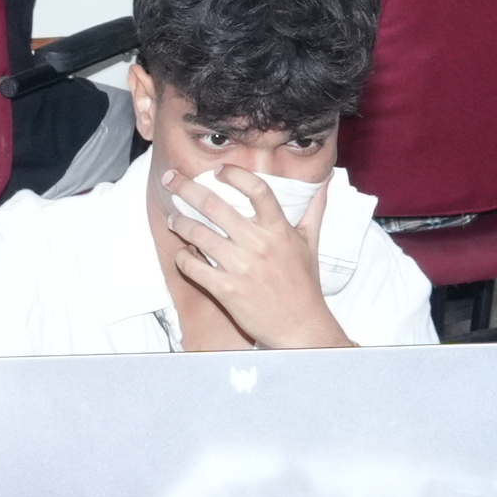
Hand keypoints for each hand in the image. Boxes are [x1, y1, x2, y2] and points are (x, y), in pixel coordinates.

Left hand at [153, 162, 349, 347]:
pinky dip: (183, 258)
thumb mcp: (311, 243)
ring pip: (198, 234)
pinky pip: (194, 267)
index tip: (218, 170)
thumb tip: (325, 181)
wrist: (301, 326)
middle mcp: (258, 244)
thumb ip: (315, 209)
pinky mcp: (226, 289)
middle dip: (186, 188)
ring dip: (179, 222)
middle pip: (214, 206)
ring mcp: (240, 267)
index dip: (234, 174)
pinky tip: (183, 253)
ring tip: (173, 218)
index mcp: (279, 229)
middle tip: (171, 179)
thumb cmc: (304, 284)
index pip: (256, 189)